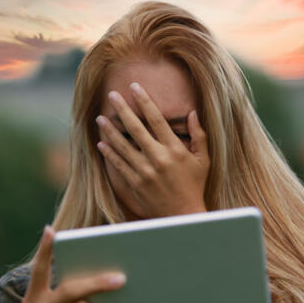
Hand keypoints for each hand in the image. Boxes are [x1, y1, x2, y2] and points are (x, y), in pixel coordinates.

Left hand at [96, 82, 209, 217]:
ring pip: (123, 146)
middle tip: (112, 94)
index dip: (145, 101)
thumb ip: (199, 135)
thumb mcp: (203, 160)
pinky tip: (101, 143)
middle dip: (123, 109)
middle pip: (136, 128)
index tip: (135, 87)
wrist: (183, 215)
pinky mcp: (136, 183)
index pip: (157, 119)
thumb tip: (192, 113)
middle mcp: (159, 158)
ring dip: (110, 130)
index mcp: (175, 149)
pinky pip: (119, 165)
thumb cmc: (195, 185)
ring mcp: (145, 172)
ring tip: (100, 118)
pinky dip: (109, 153)